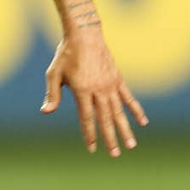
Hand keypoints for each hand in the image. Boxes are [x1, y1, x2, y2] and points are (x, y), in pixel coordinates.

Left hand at [41, 30, 147, 156]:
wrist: (85, 35)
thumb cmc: (65, 55)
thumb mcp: (53, 74)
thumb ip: (52, 94)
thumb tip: (46, 112)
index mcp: (82, 90)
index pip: (87, 118)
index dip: (90, 135)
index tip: (92, 149)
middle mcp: (99, 90)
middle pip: (106, 119)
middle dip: (110, 138)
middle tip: (115, 155)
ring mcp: (111, 85)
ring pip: (120, 112)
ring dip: (125, 129)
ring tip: (131, 145)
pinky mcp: (118, 79)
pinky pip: (129, 98)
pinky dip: (135, 110)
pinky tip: (142, 122)